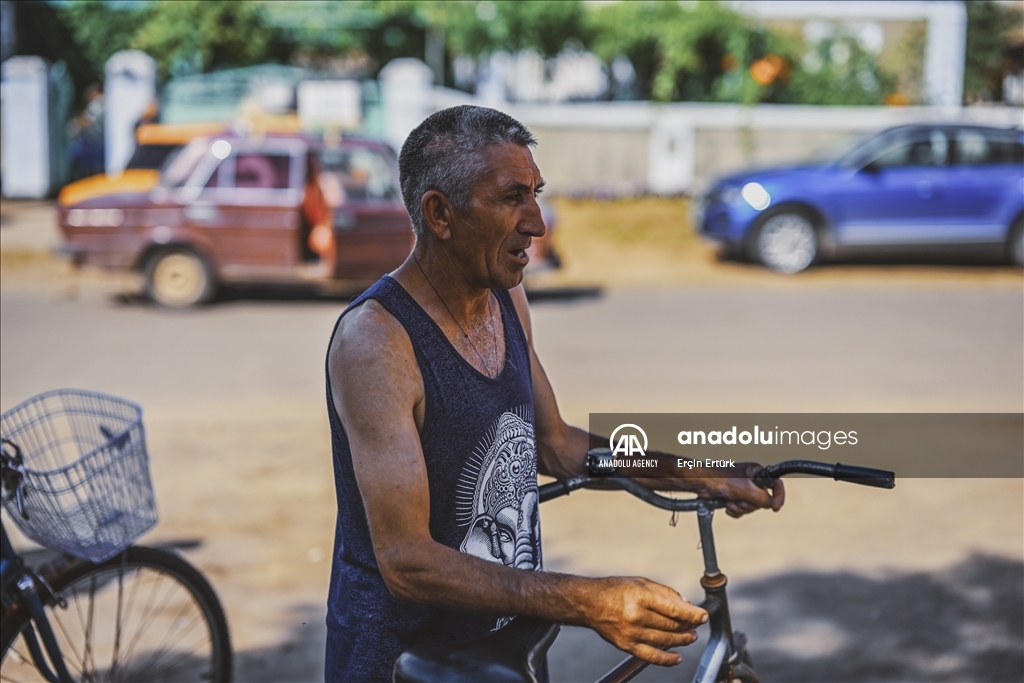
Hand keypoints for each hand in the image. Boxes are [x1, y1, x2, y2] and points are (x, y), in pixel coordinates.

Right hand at [579, 576, 706, 665]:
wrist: (589, 603)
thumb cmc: (615, 589)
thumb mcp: (641, 582)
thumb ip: (664, 593)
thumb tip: (686, 604)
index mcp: (641, 596)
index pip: (674, 608)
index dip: (692, 614)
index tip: (703, 616)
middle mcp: (636, 615)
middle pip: (671, 626)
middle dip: (688, 626)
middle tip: (696, 626)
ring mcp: (631, 633)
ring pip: (665, 641)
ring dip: (682, 641)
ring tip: (690, 637)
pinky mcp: (626, 645)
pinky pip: (651, 656)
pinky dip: (667, 659)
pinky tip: (677, 657)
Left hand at [696, 462, 784, 517]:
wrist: (701, 484)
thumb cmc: (720, 479)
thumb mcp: (745, 489)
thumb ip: (762, 498)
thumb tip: (769, 504)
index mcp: (756, 472)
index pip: (775, 484)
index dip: (778, 496)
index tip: (775, 507)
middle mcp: (751, 481)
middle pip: (762, 500)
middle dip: (749, 503)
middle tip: (739, 498)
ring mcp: (743, 490)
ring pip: (751, 507)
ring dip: (740, 507)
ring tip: (730, 500)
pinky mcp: (735, 498)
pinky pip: (741, 511)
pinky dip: (734, 511)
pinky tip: (726, 505)